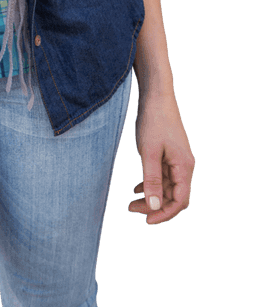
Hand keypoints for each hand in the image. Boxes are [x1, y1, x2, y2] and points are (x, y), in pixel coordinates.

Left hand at [128, 90, 194, 224]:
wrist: (157, 95)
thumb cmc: (154, 120)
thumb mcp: (149, 152)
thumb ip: (152, 179)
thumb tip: (154, 206)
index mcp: (184, 167)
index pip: (180, 201)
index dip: (164, 214)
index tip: (146, 220)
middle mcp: (185, 166)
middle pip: (174, 197)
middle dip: (156, 207)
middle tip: (132, 209)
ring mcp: (178, 160)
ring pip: (167, 187)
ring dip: (152, 196)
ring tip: (131, 201)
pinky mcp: (170, 154)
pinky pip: (164, 176)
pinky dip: (152, 183)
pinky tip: (137, 187)